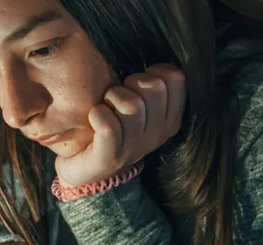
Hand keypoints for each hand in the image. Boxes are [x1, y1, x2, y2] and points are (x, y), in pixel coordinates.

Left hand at [55, 64, 186, 187]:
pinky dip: (98, 115)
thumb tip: (150, 56)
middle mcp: (157, 135)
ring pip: (131, 105)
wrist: (86, 171)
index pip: (176, 78)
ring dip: (110, 100)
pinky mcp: (111, 158)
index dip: (153, 71)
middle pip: (153, 87)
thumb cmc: (112, 129)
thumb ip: (148, 86)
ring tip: (105, 109)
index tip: (137, 85)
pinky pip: (109, 125)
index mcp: (169, 120)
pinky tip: (94, 119)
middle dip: (129, 84)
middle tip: (116, 98)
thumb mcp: (139, 109)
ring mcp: (135, 149)